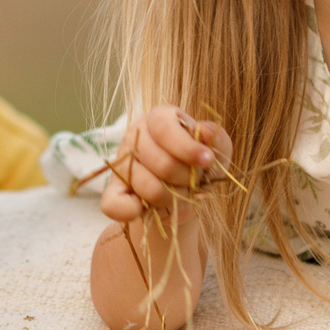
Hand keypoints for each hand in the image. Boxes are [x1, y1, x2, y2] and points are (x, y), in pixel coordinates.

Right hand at [100, 105, 232, 224]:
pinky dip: (131, 211)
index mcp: (159, 118)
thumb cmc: (199, 166)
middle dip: (186, 179)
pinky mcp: (112, 191)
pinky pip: (113, 204)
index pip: (165, 129)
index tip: (207, 161)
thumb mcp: (217, 152)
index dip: (187, 147)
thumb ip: (217, 140)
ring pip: (146, 186)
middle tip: (194, 182)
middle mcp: (135, 136)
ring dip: (172, 198)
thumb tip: (205, 131)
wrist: (185, 195)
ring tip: (179, 193)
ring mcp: (122, 163)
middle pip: (161, 162)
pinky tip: (146, 209)